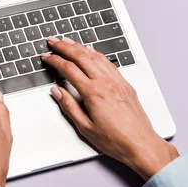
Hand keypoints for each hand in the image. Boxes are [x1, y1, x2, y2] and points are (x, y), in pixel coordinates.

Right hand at [41, 37, 178, 180]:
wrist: (141, 145)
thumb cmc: (115, 140)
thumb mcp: (85, 128)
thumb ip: (69, 107)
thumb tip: (57, 92)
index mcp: (93, 93)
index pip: (68, 69)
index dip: (54, 60)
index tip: (46, 56)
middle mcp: (105, 83)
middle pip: (81, 57)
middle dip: (64, 47)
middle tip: (53, 41)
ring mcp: (117, 82)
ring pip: (95, 56)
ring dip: (80, 46)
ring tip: (68, 41)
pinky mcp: (125, 84)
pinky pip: (108, 62)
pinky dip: (96, 53)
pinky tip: (91, 51)